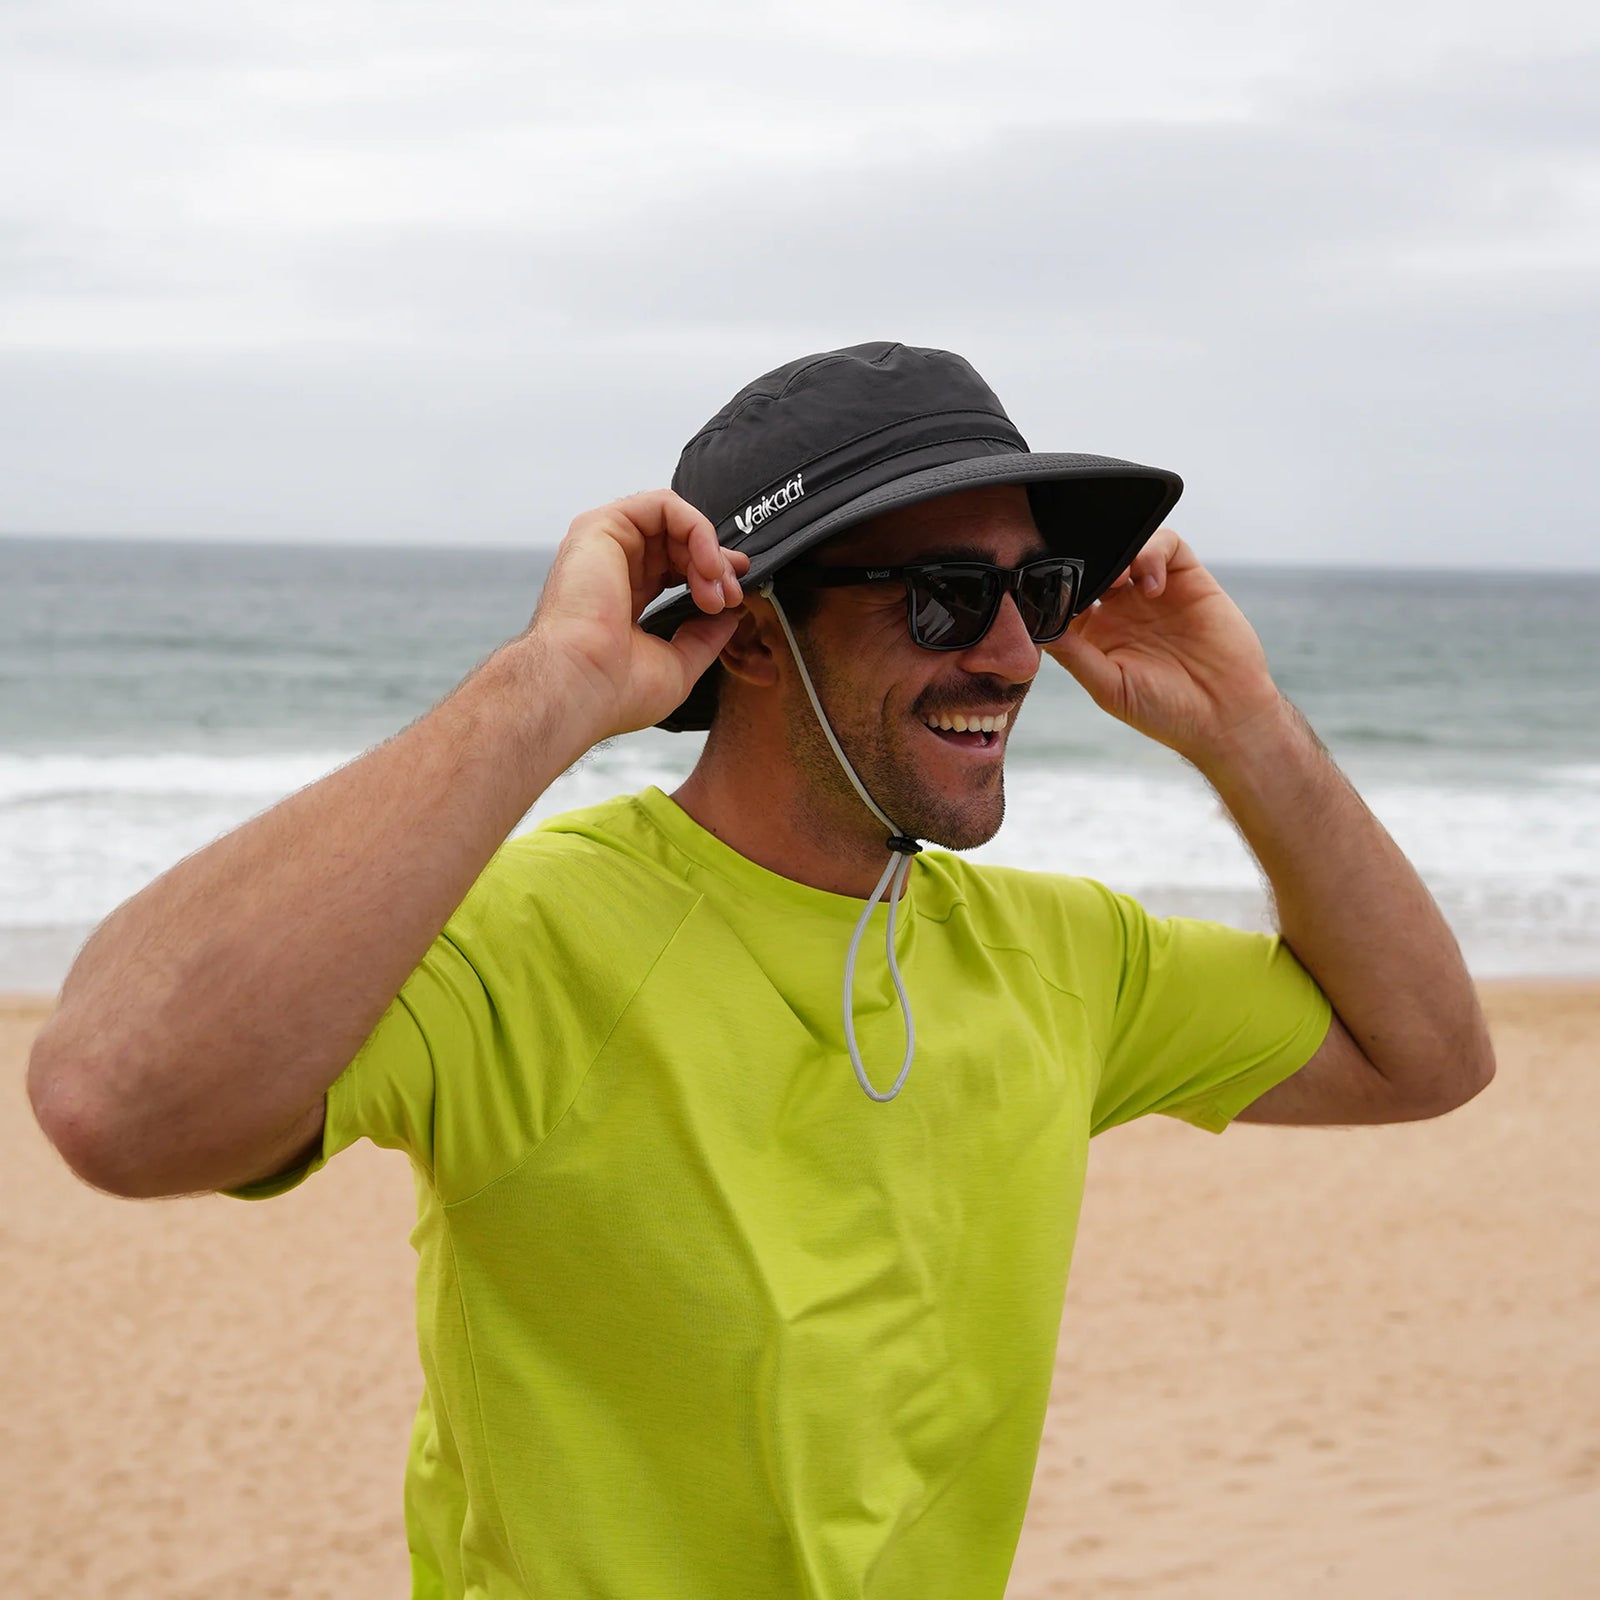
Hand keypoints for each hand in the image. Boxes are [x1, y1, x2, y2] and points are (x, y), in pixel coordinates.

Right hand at [527, 490, 750, 739]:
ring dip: (709, 551)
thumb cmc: (615, 690)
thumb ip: (704, 637)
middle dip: (716, 566)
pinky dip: (697, 528)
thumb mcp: (678, 665)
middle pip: (679, 543)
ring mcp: (604, 545)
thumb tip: (730, 615)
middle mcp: (612, 567)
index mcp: (623, 598)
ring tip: (717, 586)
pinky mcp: (602, 526)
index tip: (737, 596)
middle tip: (732, 597)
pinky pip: (664, 505)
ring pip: (675, 522)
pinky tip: (707, 564)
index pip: (675, 568)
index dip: (711, 574)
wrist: (581, 687)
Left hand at [1045, 526, 1285, 768]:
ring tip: (1120, 578)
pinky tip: (1152, 586)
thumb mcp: (1110, 687)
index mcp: (1097, 632)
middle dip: (1086, 563)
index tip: (1048, 589)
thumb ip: (1075, 656)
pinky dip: (1154, 553)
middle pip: (1094, 566)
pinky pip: (1166, 545)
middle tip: (1085, 575)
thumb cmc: (1164, 710)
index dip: (1055, 587)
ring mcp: (1153, 591)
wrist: (1225, 714)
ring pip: (1127, 549)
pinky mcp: (1188, 579)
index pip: (1066, 596)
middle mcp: (1122, 608)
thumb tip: (1040, 629)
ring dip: (1118, 555)